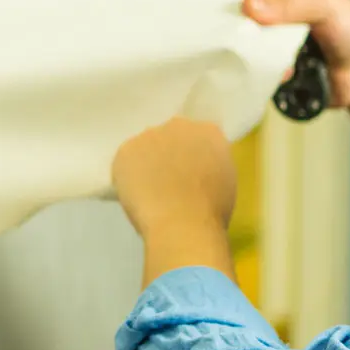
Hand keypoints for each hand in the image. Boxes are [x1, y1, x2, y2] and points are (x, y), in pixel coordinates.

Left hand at [112, 117, 235, 238]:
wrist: (182, 223)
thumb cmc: (212, 211)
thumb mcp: (224, 181)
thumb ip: (210, 165)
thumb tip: (197, 169)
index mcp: (209, 132)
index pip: (198, 136)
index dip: (191, 155)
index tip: (189, 171)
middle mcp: (179, 125)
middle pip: (170, 137)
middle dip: (168, 154)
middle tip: (168, 181)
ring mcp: (150, 135)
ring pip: (145, 147)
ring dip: (146, 163)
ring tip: (148, 191)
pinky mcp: (126, 149)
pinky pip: (125, 161)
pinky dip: (127, 176)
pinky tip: (135, 195)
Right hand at [242, 0, 349, 108]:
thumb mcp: (324, 5)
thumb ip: (289, 4)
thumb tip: (248, 6)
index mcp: (286, 0)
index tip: (224, 0)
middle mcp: (276, 26)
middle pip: (244, 23)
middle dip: (241, 29)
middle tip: (239, 34)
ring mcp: (274, 52)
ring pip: (248, 51)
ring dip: (256, 55)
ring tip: (272, 57)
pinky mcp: (275, 77)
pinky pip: (258, 75)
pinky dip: (266, 75)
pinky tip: (285, 75)